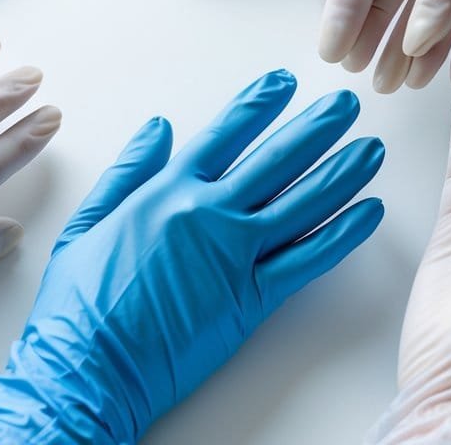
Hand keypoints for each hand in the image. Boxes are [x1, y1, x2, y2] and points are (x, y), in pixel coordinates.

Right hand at [0, 70, 383, 443]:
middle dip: (316, 127)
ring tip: (370, 149)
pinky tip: (368, 212)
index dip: (259, 104)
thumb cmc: (80, 303)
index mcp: (168, 192)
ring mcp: (235, 256)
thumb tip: (159, 128)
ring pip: (303, 203)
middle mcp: (208, 214)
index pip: (225, 134)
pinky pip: (308, 259)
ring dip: (342, 171)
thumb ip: (128, 170)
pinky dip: (342, 234)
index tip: (284, 83)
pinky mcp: (252, 299)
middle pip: (276, 160)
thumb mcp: (89, 221)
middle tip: (347, 104)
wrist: (87, 368)